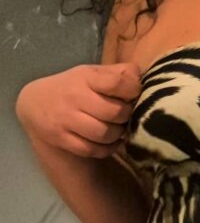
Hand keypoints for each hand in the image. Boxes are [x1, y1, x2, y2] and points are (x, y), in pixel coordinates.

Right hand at [16, 62, 140, 157]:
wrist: (36, 103)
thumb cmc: (73, 87)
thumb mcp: (91, 73)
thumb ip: (117, 73)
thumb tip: (140, 75)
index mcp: (85, 77)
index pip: (117, 82)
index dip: (133, 90)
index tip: (134, 94)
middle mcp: (74, 97)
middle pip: (114, 112)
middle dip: (127, 116)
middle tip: (128, 116)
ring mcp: (66, 120)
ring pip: (104, 134)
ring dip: (118, 134)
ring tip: (119, 129)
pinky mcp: (61, 139)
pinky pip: (92, 149)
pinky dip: (107, 149)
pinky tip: (110, 142)